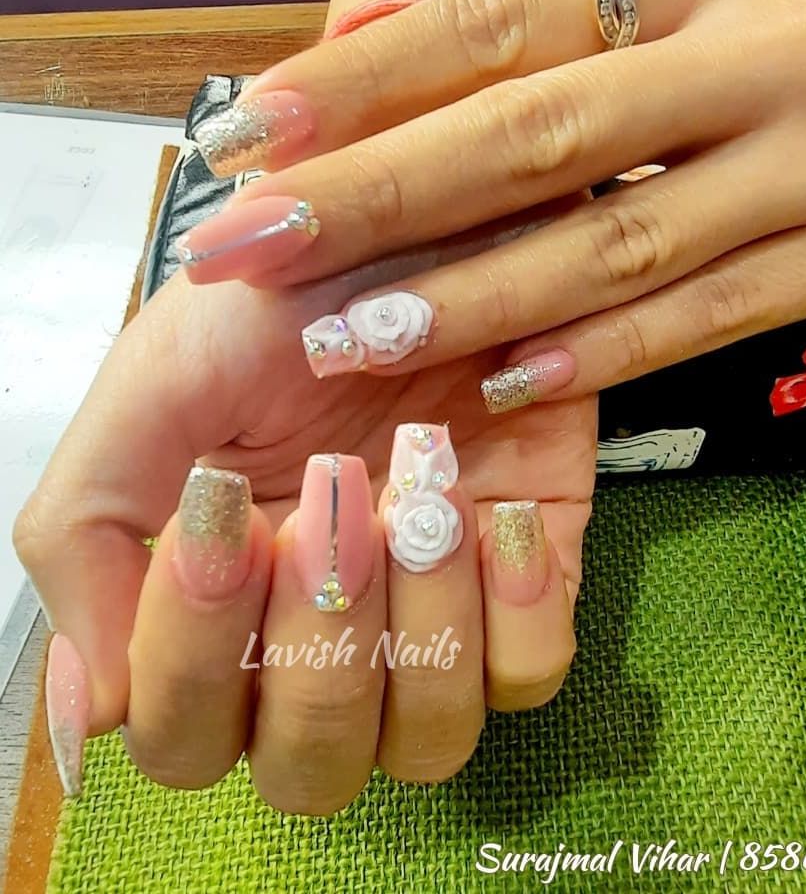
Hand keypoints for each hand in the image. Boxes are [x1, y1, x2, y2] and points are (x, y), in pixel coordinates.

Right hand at [19, 226, 594, 805]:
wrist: (415, 230)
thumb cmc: (272, 306)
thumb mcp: (150, 393)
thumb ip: (84, 538)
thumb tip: (86, 708)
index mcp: (214, 612)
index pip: (183, 731)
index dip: (197, 650)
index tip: (223, 505)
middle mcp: (319, 644)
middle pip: (311, 766)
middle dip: (315, 645)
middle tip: (333, 500)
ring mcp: (429, 622)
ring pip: (428, 741)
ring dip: (418, 626)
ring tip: (422, 499)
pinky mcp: (525, 584)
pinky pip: (530, 674)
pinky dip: (512, 611)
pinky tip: (497, 511)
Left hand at [179, 0, 805, 412]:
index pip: (498, 22)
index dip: (365, 81)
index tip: (252, 135)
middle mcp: (746, 58)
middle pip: (529, 135)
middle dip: (377, 199)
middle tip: (249, 250)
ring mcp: (803, 163)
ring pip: (615, 244)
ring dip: (474, 299)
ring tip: (349, 338)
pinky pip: (716, 313)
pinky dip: (611, 352)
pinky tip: (507, 381)